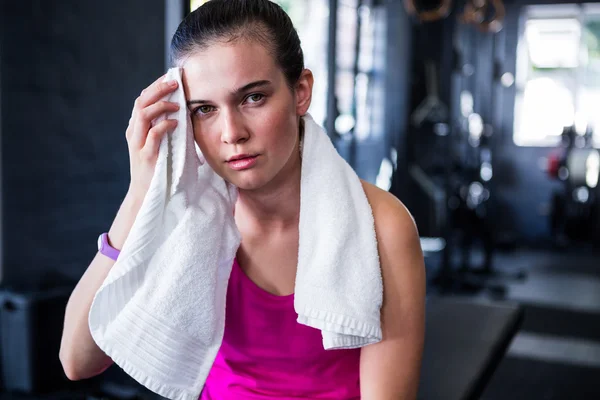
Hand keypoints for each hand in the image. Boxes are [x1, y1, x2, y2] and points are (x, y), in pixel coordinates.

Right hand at [125, 74, 179, 202]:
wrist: (147, 195)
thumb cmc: (158, 170)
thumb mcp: (160, 146)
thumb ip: (165, 130)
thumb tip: (183, 112)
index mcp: (136, 129)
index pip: (141, 100)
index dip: (155, 87)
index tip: (171, 78)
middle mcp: (133, 133)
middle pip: (140, 102)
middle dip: (158, 89)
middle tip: (175, 83)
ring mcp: (138, 145)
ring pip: (143, 115)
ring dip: (161, 105)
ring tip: (177, 103)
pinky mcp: (146, 157)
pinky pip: (153, 135)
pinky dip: (164, 125)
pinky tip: (176, 123)